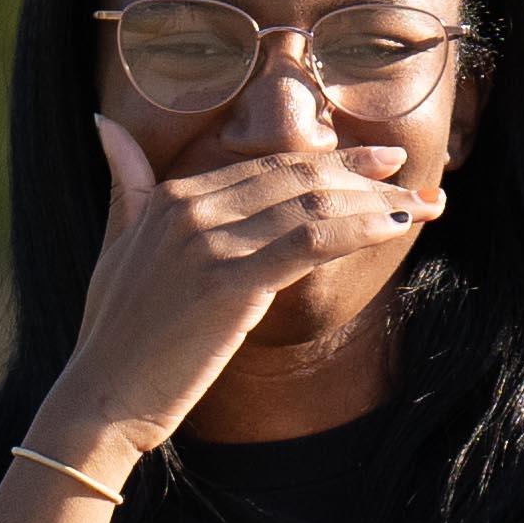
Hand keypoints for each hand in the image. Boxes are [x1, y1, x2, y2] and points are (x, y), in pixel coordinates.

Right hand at [36, 113, 428, 467]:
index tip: (379, 163)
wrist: (102, 397)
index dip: (330, 161)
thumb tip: (104, 124)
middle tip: (411, 179)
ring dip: (375, 203)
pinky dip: (358, 228)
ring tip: (421, 207)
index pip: (268, 165)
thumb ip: (125, 185)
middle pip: (296, 178)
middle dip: (363, 176)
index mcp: (171, 196)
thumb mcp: (116, 245)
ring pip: (311, 204)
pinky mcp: (231, 283)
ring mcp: (209, 243)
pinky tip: (394, 227)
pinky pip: (310, 242)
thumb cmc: (117, 334)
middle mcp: (189, 208)